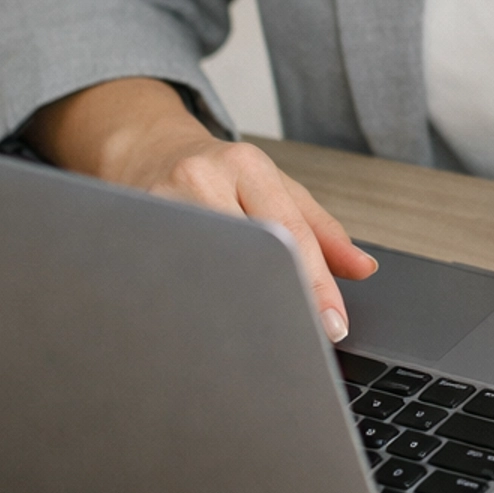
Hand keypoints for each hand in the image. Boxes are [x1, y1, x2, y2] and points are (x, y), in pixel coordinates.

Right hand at [27, 78, 376, 340]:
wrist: (145, 150)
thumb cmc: (217, 173)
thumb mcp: (275, 188)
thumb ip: (322, 229)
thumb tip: (364, 268)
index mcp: (246, 166)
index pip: (288, 233)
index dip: (316, 284)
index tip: (333, 325)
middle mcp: (200, 178)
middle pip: (248, 250)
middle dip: (276, 300)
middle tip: (297, 341)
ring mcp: (158, 204)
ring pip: (205, 269)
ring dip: (231, 309)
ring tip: (250, 341)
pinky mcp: (129, 229)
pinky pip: (165, 279)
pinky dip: (188, 307)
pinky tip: (201, 328)